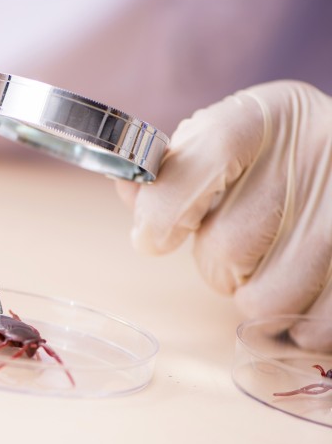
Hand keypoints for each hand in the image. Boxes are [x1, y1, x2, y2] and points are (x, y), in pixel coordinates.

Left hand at [117, 81, 331, 350]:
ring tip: (271, 263)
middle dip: (216, 263)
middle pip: (227, 248)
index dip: (163, 213)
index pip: (194, 169)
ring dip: (254, 295)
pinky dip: (296, 324)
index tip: (153, 239)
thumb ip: (170, 172)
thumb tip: (130, 191)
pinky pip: (314, 324)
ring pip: (266, 297)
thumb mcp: (221, 139)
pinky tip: (301, 292)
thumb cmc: (272, 155)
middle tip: (238, 246)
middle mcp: (316, 153)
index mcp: (262, 118)